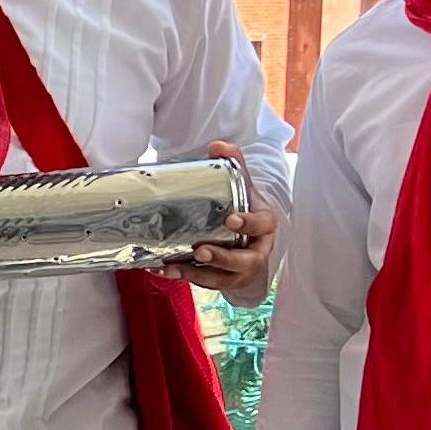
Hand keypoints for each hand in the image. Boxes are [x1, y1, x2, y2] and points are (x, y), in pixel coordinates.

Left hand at [163, 143, 277, 297]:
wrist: (247, 236)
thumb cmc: (244, 209)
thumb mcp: (241, 185)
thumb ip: (232, 163)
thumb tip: (216, 145)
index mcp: (264, 224)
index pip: (263, 224)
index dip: (249, 223)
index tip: (230, 220)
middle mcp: (257, 250)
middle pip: (245, 260)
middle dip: (223, 258)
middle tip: (200, 251)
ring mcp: (242, 270)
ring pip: (225, 278)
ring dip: (199, 275)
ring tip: (174, 267)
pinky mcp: (226, 280)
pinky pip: (208, 284)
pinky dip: (187, 278)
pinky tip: (166, 271)